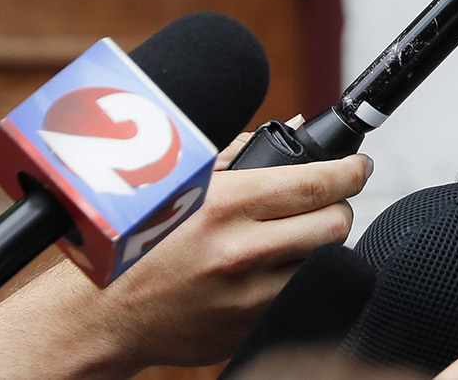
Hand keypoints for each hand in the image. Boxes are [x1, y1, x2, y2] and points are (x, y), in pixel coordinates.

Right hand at [0, 133, 369, 379]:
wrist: (97, 317)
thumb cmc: (136, 243)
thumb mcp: (182, 186)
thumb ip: (245, 155)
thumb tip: (296, 129)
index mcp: (224, 206)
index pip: (317, 182)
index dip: (351, 171)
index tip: (359, 166)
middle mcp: (240, 252)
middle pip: (335, 224)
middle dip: (339, 208)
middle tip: (330, 202)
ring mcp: (246, 297)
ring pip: (324, 263)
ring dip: (320, 247)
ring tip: (298, 236)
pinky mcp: (247, 329)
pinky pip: (297, 298)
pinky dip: (295, 280)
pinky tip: (273, 270)